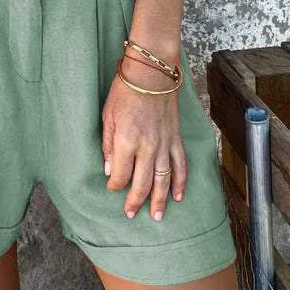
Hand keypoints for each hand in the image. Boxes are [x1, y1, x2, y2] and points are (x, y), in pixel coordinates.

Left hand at [101, 51, 186, 220]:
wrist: (152, 73)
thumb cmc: (125, 91)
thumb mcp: (108, 116)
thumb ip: (109, 145)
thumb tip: (110, 169)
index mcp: (127, 141)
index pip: (121, 175)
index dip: (115, 186)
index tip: (111, 188)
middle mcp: (148, 147)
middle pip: (142, 183)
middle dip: (136, 201)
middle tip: (130, 214)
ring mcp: (164, 144)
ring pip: (164, 179)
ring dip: (160, 200)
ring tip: (157, 216)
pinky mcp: (175, 138)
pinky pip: (180, 165)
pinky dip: (180, 182)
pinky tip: (179, 196)